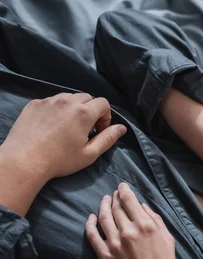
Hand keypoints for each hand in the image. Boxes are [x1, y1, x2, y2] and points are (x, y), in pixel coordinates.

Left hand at [2, 93, 126, 180]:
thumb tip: (122, 128)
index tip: (99, 131)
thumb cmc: (60, 160)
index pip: (103, 103)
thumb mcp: (90, 154)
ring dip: (74, 108)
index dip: (106, 116)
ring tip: (68, 127)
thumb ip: (108, 138)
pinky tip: (52, 126)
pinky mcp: (34, 104)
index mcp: (84, 113)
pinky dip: (57, 109)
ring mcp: (49, 101)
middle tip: (85, 129)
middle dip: (91, 110)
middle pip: (87, 97)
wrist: (24, 160)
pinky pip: (52, 101)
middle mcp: (67, 101)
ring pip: (69, 97)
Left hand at [85, 183, 180, 258]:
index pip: (130, 201)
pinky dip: (90, 224)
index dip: (124, 191)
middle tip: (113, 194)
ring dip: (102, 207)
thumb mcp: (168, 239)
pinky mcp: (105, 255)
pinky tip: (90, 218)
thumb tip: (143, 206)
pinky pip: (92, 235)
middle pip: (116, 208)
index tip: (121, 186)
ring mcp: (114, 243)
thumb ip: (156, 220)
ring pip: (104, 218)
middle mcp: (128, 231)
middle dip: (114, 198)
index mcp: (145, 225)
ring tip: (103, 201)